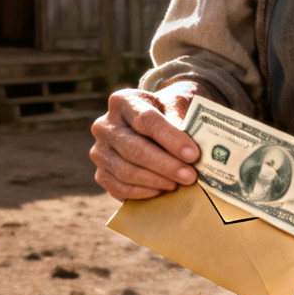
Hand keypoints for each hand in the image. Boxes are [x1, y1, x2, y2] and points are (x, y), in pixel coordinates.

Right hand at [90, 81, 201, 200]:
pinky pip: (119, 188)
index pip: (146, 120)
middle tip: (190, 176)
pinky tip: (161, 191)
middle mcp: (105, 125)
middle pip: (134, 148)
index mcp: (123, 101)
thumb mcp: (179, 105)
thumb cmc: (170, 112)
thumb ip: (183, 123)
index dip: (170, 139)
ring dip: (155, 181)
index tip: (193, 154)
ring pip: (125, 171)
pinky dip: (142, 192)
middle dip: (165, 165)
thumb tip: (191, 152)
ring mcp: (100, 151)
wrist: (155, 122)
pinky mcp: (101, 173)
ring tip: (179, 184)